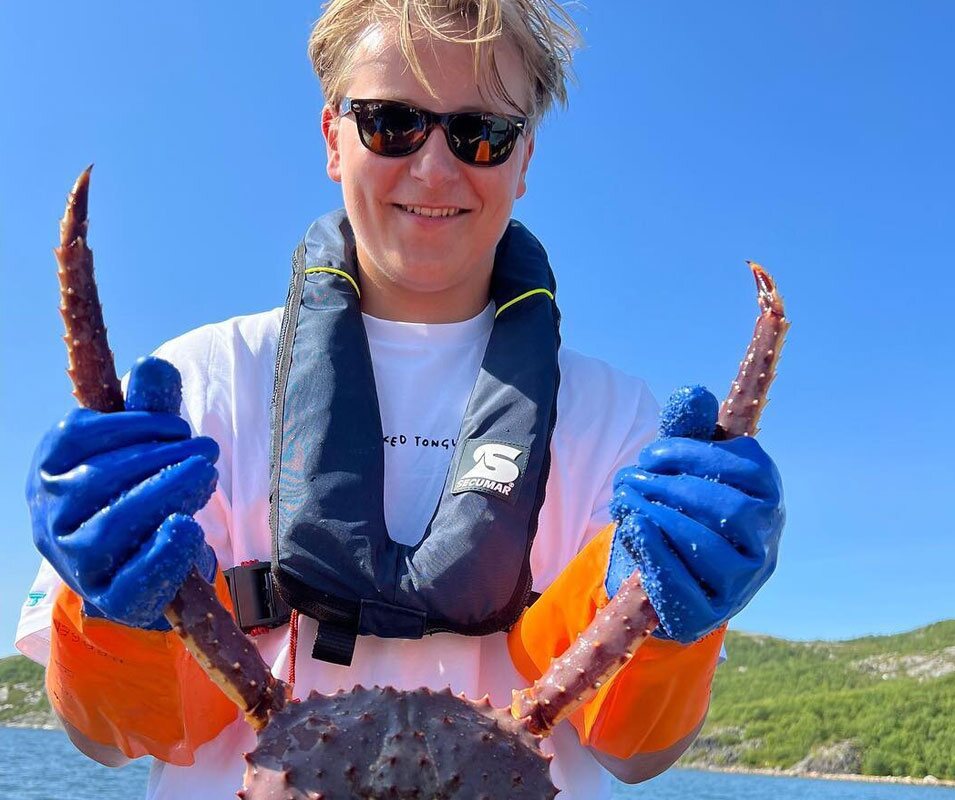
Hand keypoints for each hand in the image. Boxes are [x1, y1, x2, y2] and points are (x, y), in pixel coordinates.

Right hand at [27, 357, 218, 628]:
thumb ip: (151, 406)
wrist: (149, 562)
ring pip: (108, 529)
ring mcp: (75, 563)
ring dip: (163, 496)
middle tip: (207, 451)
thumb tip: (153, 364)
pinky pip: (129, 582)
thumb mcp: (147, 444)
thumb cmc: (142, 489)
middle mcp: (50, 518)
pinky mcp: (108, 599)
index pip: (76, 437)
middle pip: (96, 481)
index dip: (132, 425)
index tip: (179, 427)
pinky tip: (188, 528)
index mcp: (52, 470)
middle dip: (159, 459)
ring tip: (205, 476)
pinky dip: (160, 554)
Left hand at [605, 386, 783, 643]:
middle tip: (630, 478)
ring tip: (626, 501)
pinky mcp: (709, 614)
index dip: (695, 455)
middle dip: (674, 488)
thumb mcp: (684, 465)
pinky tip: (633, 530)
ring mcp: (742, 583)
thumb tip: (694, 395)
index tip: (651, 453)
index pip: (748, 468)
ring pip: (713, 548)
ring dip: (662, 517)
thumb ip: (688, 430)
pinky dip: (658, 555)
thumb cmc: (680, 505)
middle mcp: (765, 541)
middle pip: (732, 510)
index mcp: (767, 496)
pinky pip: (688, 588)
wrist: (665, 571)